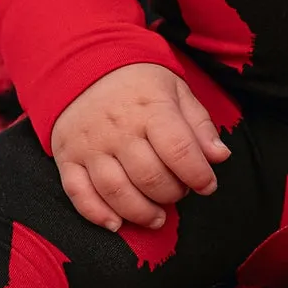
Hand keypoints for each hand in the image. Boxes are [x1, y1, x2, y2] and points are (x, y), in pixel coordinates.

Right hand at [49, 62, 231, 232]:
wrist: (84, 64)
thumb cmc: (138, 83)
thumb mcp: (175, 91)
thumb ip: (199, 125)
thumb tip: (220, 157)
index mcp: (150, 108)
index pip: (179, 151)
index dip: (199, 176)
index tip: (208, 185)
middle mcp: (118, 129)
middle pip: (150, 177)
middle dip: (172, 194)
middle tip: (179, 192)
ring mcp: (89, 145)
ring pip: (117, 192)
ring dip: (141, 213)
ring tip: (157, 217)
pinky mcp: (67, 157)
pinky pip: (79, 194)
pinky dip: (97, 214)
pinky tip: (116, 223)